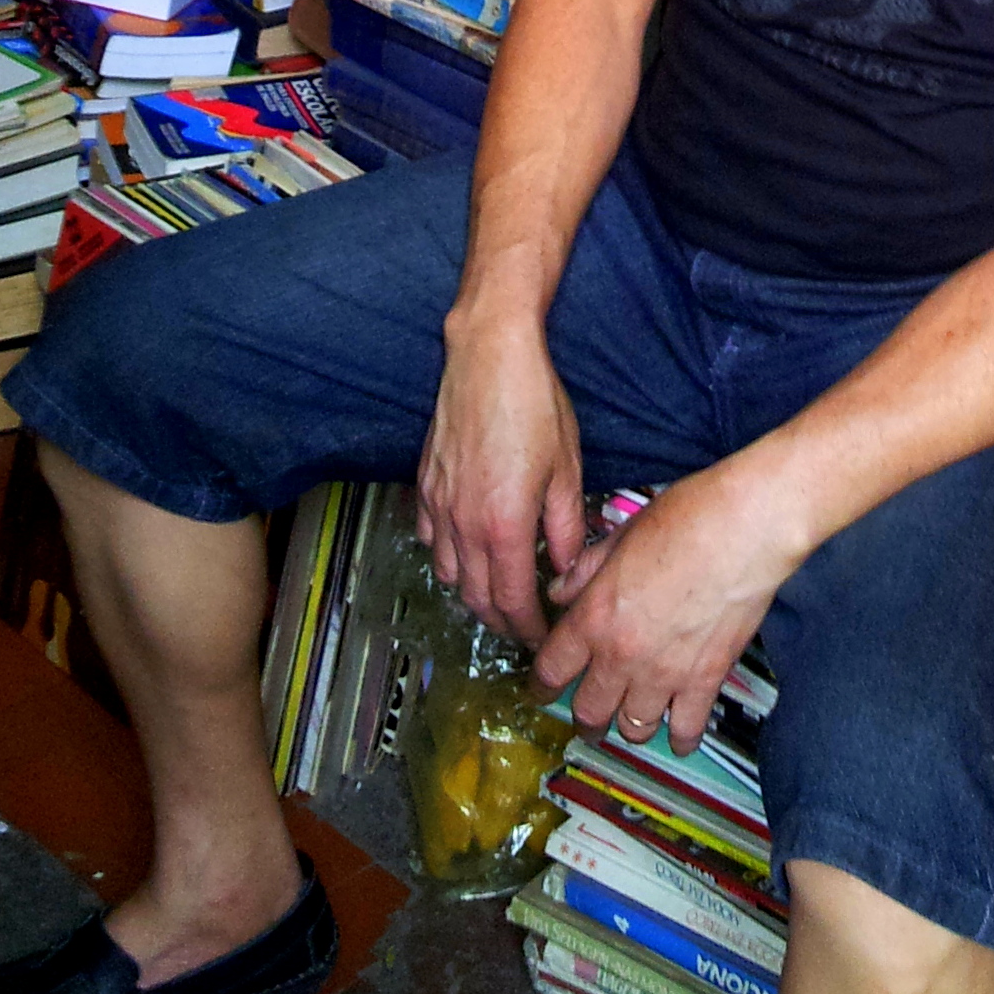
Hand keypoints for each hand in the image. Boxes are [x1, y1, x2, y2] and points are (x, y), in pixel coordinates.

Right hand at [416, 309, 584, 643]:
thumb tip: (566, 565)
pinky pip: (431, 540)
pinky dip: (448, 558)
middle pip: (477, 599)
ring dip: (474, 594)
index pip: (513, 602)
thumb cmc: (533, 403)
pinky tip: (466, 551)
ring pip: (449, 575)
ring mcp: (440, 505)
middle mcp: (464, 524)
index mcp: (503, 526)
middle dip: (502, 621)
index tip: (544, 639)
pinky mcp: (426, 484)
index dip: (529, 629)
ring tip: (499, 594)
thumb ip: (565, 527)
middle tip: (525, 626)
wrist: (489, 354)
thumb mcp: (566, 468)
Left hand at [534, 467, 800, 752]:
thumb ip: (586, 571)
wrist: (745, 528)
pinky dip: (679, 737)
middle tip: (589, 712)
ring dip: (629, 725)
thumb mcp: (621, 536)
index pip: (551, 670)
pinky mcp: (704, 681)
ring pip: (632, 729)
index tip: (542, 689)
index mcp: (595, 617)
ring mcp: (664, 674)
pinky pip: (684, 729)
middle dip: (584, 716)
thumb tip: (560, 591)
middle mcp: (622, 655)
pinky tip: (678, 733)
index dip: (540, 685)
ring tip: (634, 717)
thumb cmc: (686, 519)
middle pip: (588, 711)